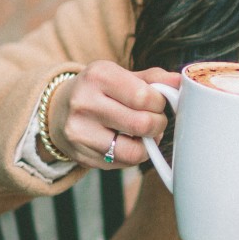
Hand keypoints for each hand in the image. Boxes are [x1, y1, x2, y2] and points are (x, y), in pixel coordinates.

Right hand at [48, 61, 177, 168]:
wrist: (58, 111)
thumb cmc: (98, 91)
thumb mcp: (121, 76)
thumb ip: (152, 79)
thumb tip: (180, 81)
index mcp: (98, 75)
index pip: (145, 97)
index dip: (160, 103)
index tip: (157, 103)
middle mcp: (84, 103)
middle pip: (142, 124)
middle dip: (157, 124)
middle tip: (154, 120)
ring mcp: (80, 132)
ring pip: (134, 150)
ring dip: (148, 144)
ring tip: (143, 134)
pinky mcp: (82, 156)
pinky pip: (122, 163)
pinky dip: (132, 155)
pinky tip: (126, 142)